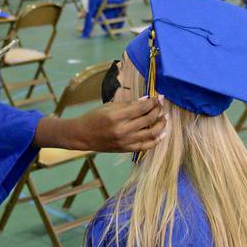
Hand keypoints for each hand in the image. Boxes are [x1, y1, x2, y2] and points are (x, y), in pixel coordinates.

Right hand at [36, 96, 165, 153]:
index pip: (142, 108)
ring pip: (151, 133)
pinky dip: (156, 140)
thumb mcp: (108, 106)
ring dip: (161, 124)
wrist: (82, 136)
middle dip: (158, 110)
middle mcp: (123, 130)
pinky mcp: (126, 149)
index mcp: (117, 116)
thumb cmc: (94, 118)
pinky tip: (162, 133)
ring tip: (164, 118)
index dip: (153, 102)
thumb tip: (145, 101)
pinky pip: (146, 146)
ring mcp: (126, 141)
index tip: (158, 97)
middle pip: (148, 119)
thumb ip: (128, 104)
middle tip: (161, 105)